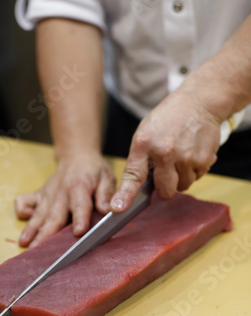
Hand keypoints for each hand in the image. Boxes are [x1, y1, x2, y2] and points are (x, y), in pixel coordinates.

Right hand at [16, 152, 115, 246]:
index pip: (80, 205)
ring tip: (25, 245)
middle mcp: (60, 193)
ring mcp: (47, 195)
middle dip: (47, 234)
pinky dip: (22, 213)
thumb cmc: (93, 171)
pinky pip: (24, 202)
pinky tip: (25, 226)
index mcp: (79, 187)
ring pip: (38, 215)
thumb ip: (106, 195)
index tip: (79, 232)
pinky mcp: (38, 196)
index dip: (80, 219)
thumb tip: (108, 211)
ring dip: (31, 230)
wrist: (76, 156)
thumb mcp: (106, 178)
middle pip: (54, 216)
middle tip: (41, 250)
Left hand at [110, 87, 220, 212]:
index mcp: (143, 145)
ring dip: (182, 177)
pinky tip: (192, 152)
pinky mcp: (204, 159)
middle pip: (165, 192)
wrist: (199, 101)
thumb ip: (140, 161)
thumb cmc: (169, 119)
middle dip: (166, 186)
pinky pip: (197, 178)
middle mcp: (164, 152)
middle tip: (167, 168)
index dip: (125, 195)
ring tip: (181, 155)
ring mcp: (185, 157)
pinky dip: (195, 169)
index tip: (118, 208)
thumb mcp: (145, 134)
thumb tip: (138, 190)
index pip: (132, 176)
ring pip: (183, 186)